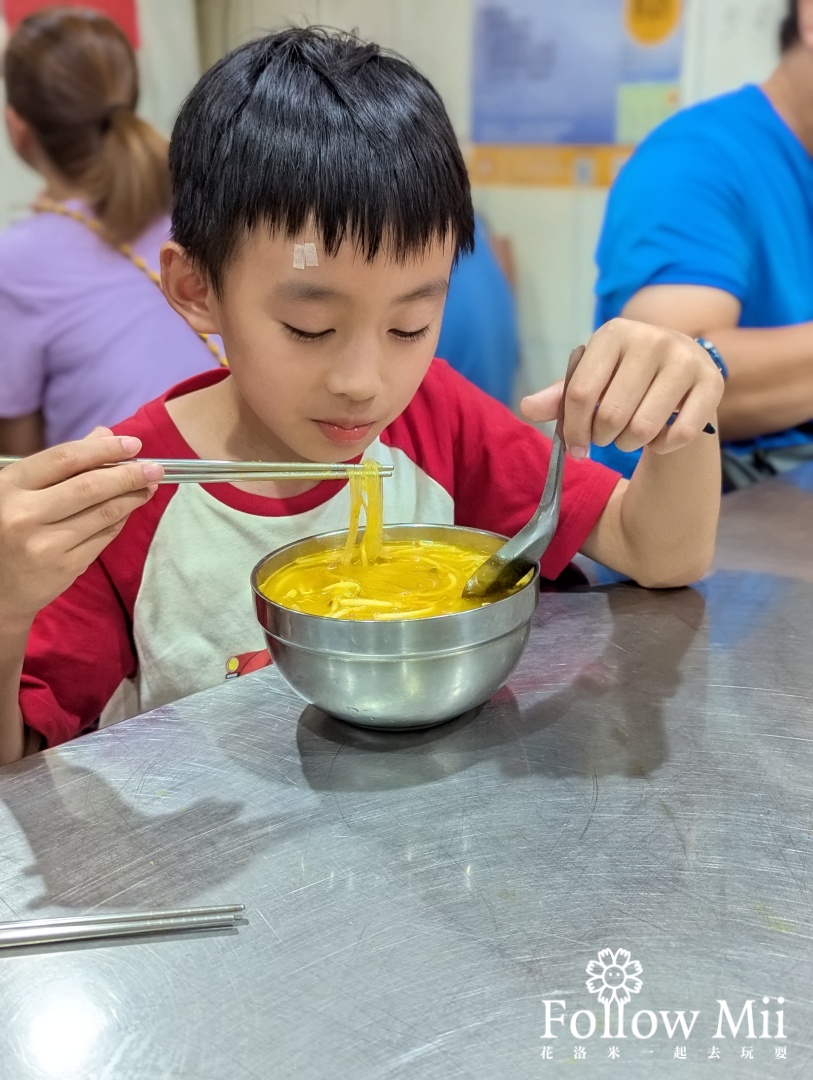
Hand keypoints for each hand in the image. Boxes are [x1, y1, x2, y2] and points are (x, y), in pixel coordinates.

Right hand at [0, 429, 162, 627]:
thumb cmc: (9, 528)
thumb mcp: (21, 490)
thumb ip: (61, 463)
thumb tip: (105, 434)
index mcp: (10, 486)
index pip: (65, 458)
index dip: (104, 449)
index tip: (133, 444)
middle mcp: (24, 515)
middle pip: (91, 486)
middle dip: (129, 474)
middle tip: (155, 468)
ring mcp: (46, 544)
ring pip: (104, 513)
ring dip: (133, 497)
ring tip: (148, 486)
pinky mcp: (65, 567)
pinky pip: (104, 536)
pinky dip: (121, 519)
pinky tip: (130, 509)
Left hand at [521, 319, 723, 457]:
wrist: (681, 366)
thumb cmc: (625, 376)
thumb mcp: (591, 378)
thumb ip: (560, 396)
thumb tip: (526, 408)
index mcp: (614, 333)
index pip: (579, 394)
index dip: (572, 430)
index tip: (574, 448)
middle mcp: (652, 339)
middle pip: (610, 415)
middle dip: (602, 438)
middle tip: (607, 437)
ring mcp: (685, 359)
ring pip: (643, 428)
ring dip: (630, 444)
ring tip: (629, 436)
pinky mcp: (712, 382)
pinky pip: (680, 434)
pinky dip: (664, 447)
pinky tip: (660, 438)